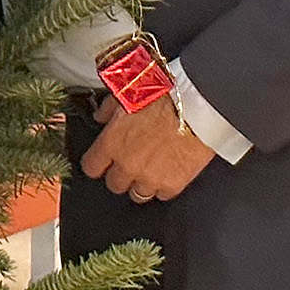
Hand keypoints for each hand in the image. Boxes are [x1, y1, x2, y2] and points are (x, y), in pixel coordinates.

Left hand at [82, 94, 215, 205]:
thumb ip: (108, 109)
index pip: (90, 167)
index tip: (103, 162)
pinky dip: (165, 187)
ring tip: (152, 170)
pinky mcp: (173, 184)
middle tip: (132, 164)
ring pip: (138, 194)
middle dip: (121, 176)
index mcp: (111, 143)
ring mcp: (149, 178)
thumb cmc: (165, 97)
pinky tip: (169, 172)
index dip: (97, 164)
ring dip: (142, 184)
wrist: (199, 106)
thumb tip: (101, 115)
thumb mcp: (127, 94)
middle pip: (114, 184)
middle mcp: (127, 165)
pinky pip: (162, 195)